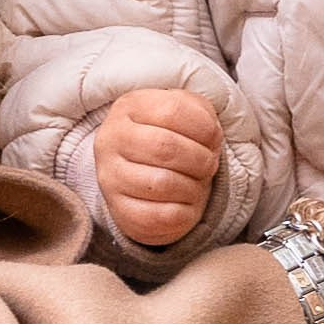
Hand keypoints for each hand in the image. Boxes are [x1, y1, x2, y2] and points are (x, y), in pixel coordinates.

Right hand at [93, 88, 223, 248]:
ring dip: (193, 186)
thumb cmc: (172, 138)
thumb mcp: (186, 114)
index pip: (172, 110)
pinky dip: (184, 212)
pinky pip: (160, 215)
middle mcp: (111, 140)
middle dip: (200, 159)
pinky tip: (186, 203)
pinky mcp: (119, 211)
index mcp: (128, 107)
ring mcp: (110, 177)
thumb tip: (211, 134)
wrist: (146, 178)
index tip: (214, 139)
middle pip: (165, 147)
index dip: (205, 128)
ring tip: (197, 183)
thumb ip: (201, 113)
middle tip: (209, 165)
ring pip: (162, 183)